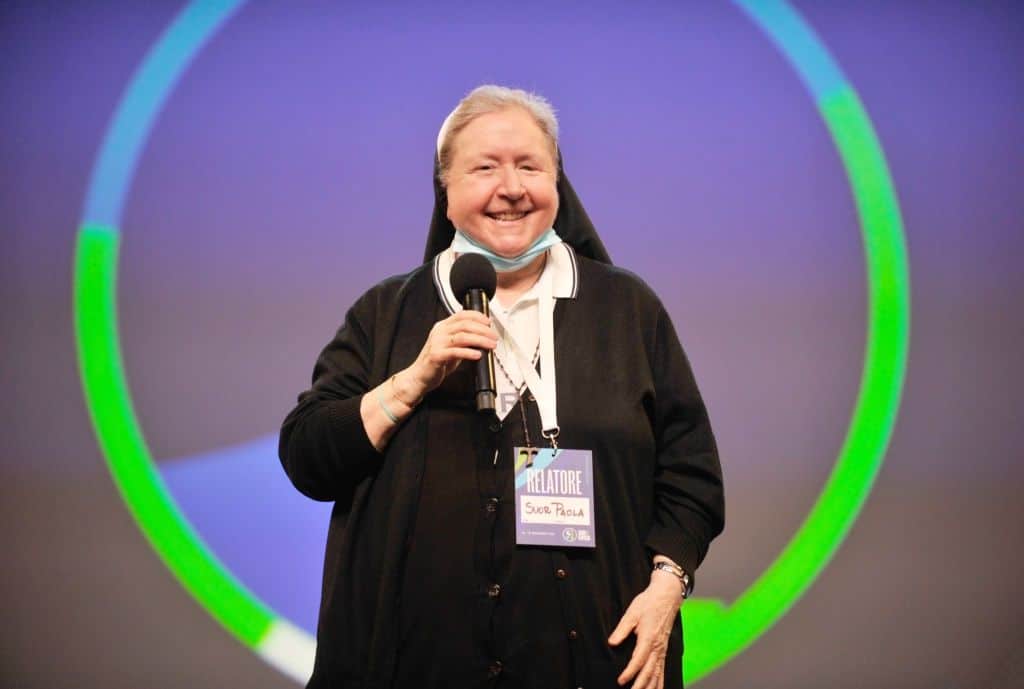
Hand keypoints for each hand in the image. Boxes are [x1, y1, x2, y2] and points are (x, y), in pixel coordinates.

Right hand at [404, 310, 497, 397]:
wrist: (420, 376)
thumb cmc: (437, 362)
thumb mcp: (452, 346)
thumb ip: (464, 340)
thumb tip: (483, 337)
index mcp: (443, 326)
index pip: (462, 315)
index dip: (477, 316)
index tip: (488, 322)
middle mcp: (439, 332)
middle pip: (465, 325)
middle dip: (483, 330)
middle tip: (494, 337)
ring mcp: (437, 343)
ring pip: (462, 336)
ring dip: (480, 340)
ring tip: (490, 345)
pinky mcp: (436, 356)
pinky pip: (455, 352)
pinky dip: (469, 352)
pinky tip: (477, 354)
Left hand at [608, 570, 682, 688]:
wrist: (667, 596)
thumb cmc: (648, 603)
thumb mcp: (632, 613)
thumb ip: (622, 629)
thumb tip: (612, 643)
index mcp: (648, 638)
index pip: (639, 660)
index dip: (630, 672)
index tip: (621, 681)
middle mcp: (657, 647)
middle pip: (649, 671)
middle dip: (640, 685)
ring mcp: (662, 649)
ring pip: (657, 673)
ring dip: (650, 687)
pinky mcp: (663, 650)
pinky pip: (662, 670)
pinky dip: (660, 682)